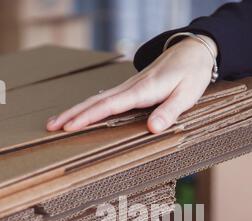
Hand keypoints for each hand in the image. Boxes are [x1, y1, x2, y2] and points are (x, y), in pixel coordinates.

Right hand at [47, 36, 216, 133]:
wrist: (192, 52)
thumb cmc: (191, 74)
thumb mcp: (187, 95)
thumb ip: (169, 111)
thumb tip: (152, 128)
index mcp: (143, 90)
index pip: (110, 105)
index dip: (88, 117)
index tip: (70, 127)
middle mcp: (131, 87)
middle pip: (95, 101)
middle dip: (72, 114)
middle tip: (50, 127)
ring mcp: (128, 87)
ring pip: (96, 99)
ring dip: (76, 110)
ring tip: (57, 122)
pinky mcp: (131, 89)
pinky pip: (104, 99)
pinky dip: (89, 107)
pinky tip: (81, 114)